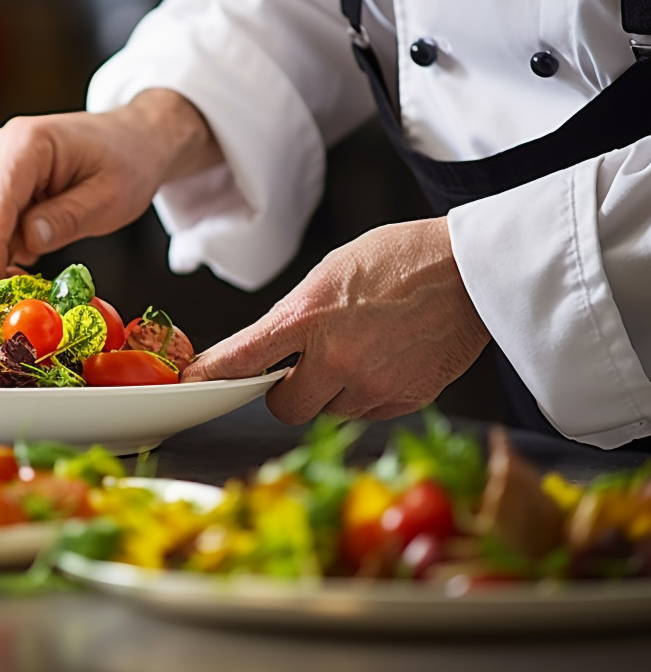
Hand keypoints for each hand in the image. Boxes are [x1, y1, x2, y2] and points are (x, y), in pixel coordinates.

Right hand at [0, 89, 220, 284]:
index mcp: (29, 142)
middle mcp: (1, 146)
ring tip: (33, 269)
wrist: (133, 139)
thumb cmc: (128, 161)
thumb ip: (68, 219)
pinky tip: (32, 250)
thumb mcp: (110, 198)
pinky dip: (5, 242)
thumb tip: (27, 242)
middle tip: (19, 293)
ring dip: (0, 252)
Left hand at [182, 218, 489, 423]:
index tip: (196, 382)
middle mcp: (336, 359)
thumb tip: (264, 348)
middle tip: (302, 367)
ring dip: (332, 392)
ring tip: (361, 349)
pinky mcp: (404, 401)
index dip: (213, 375)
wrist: (474, 270)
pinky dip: (367, 394)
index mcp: (308, 318)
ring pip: (328, 411)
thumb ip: (294, 317)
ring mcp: (372, 385)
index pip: (241, 359)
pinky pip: (366, 412)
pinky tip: (386, 359)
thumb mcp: (329, 273)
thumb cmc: (402, 260)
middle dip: (287, 391)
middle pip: (285, 407)